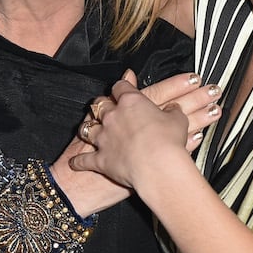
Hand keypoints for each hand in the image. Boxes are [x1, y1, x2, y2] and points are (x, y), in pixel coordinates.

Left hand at [50, 70, 219, 216]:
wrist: (158, 166)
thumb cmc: (169, 142)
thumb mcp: (178, 121)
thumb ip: (173, 111)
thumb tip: (174, 108)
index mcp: (131, 102)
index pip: (121, 86)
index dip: (122, 86)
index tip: (124, 87)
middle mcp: (113, 117)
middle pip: (100, 104)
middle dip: (102, 105)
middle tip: (105, 107)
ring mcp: (103, 138)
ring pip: (86, 128)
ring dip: (87, 128)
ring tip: (88, 129)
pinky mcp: (100, 160)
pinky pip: (83, 160)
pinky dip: (78, 162)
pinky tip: (74, 163)